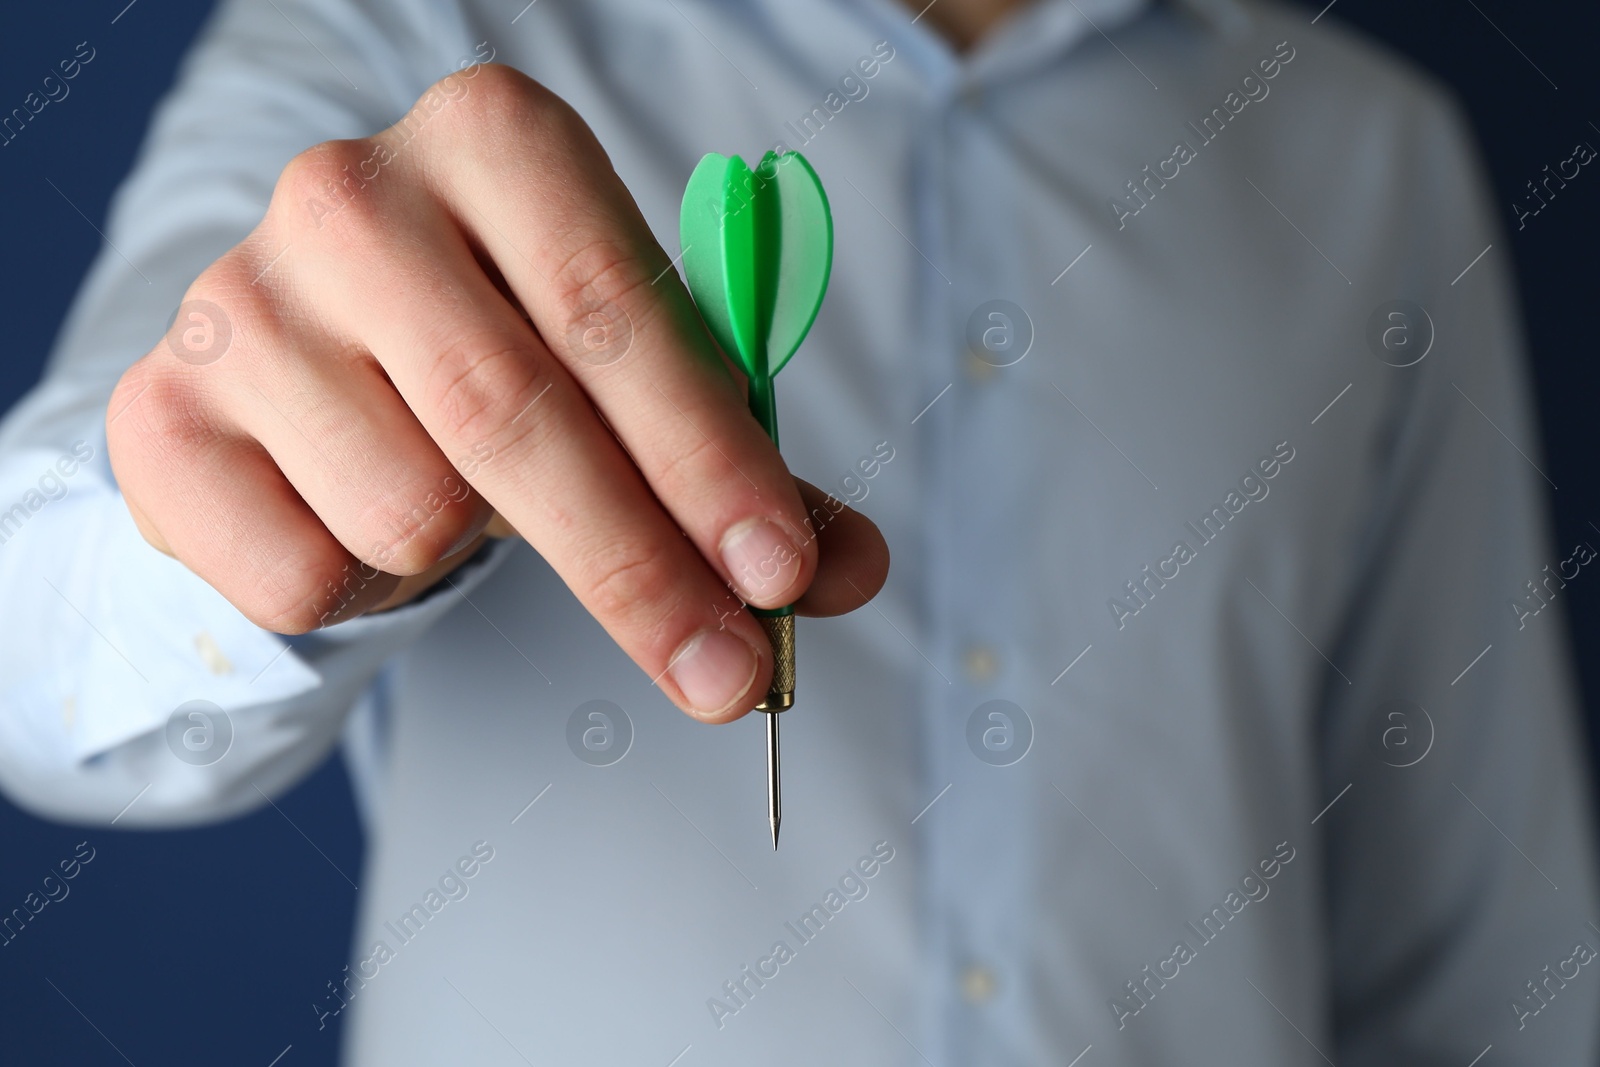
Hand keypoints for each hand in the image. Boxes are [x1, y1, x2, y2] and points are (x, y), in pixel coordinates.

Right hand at [107, 64, 888, 722]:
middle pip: (514, 416)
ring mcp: (238, 300)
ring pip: (409, 509)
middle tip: (725, 674)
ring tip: (457, 504)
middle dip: (638, 569)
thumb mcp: (626, 385)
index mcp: (495, 144)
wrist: (303, 379)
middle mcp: (352, 196)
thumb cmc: (496, 363)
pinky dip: (364, 589)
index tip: (780, 577)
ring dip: (469, 555)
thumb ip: (738, 467)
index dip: (706, 455)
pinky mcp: (160, 415)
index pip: (614, 310)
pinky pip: (302, 573)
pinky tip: (355, 521)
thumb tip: (845, 568)